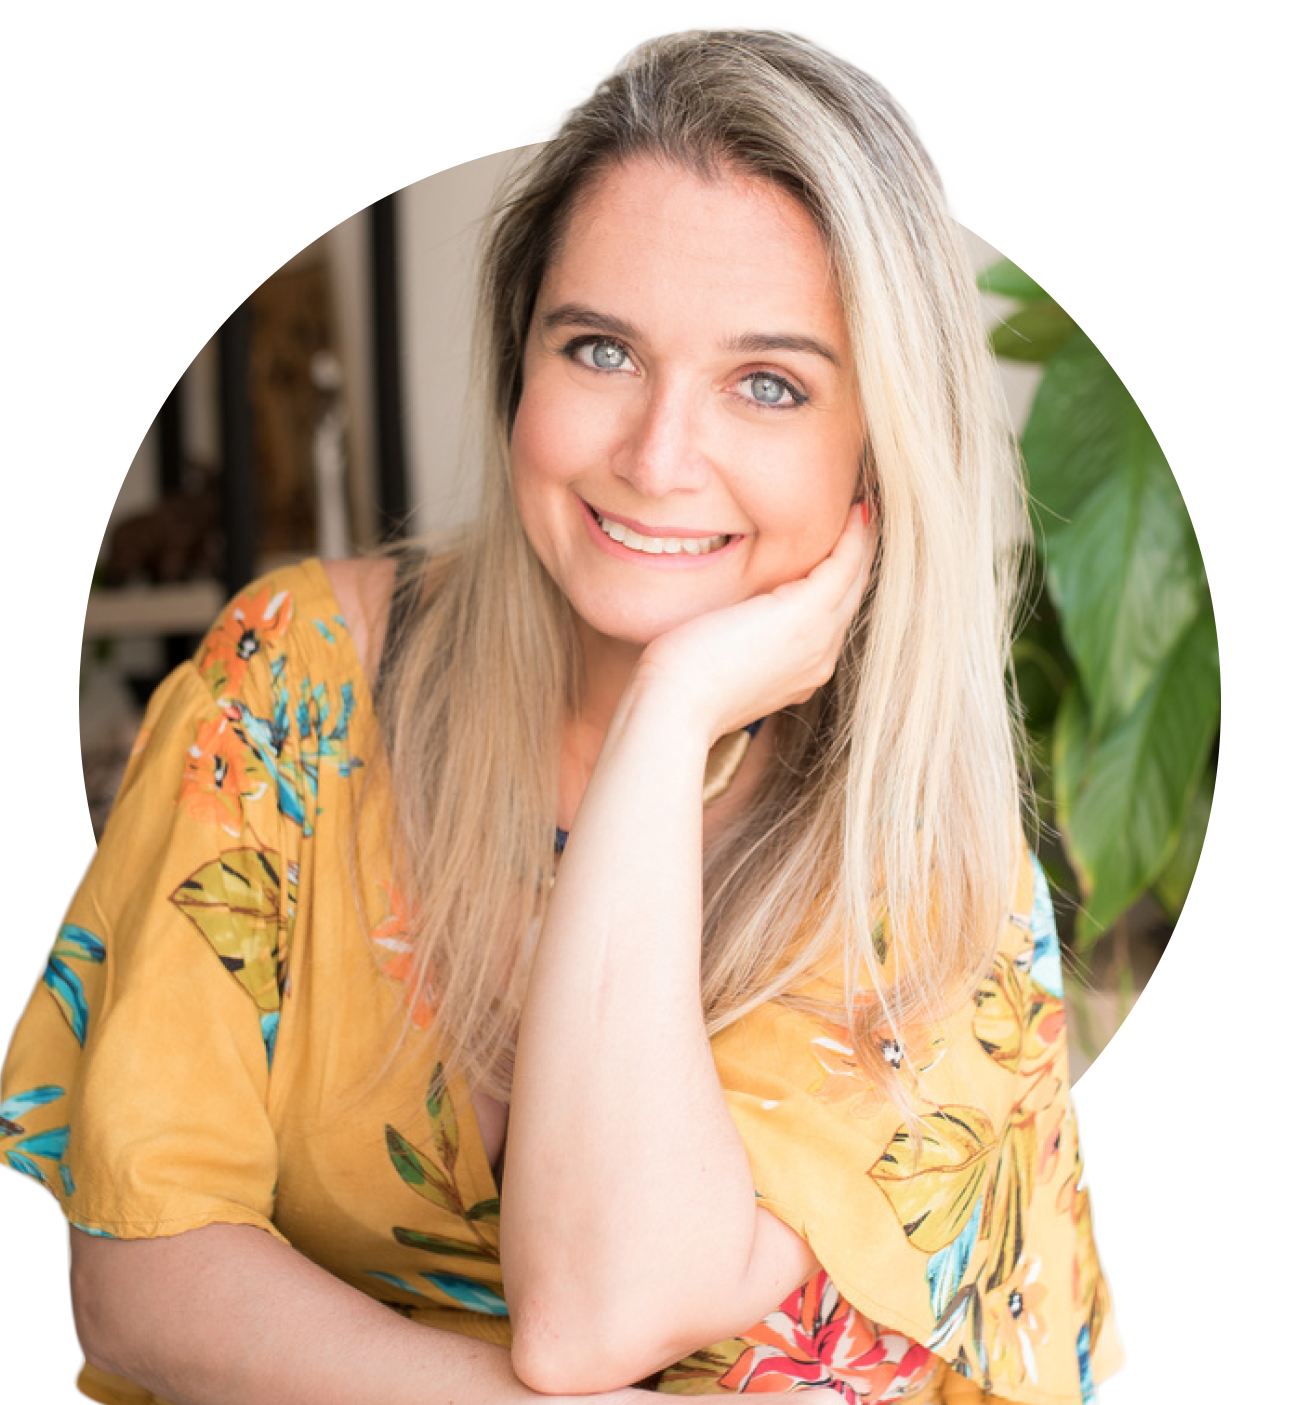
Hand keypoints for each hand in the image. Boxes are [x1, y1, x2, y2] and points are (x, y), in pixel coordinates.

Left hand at [632, 502, 875, 743]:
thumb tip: (722, 616)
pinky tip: (856, 510)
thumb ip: (735, 638)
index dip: (836, 579)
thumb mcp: (716, 658)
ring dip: (863, 542)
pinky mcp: (806, 616)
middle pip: (850, 598)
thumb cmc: (679, 683)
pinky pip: (844, 566)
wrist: (676, 705)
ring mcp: (818, 641)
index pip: (827, 616)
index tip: (837, 545)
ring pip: (854, 581)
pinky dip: (853, 538)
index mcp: (799, 670)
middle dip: (859, 557)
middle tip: (865, 517)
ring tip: (867, 507)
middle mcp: (818, 659)